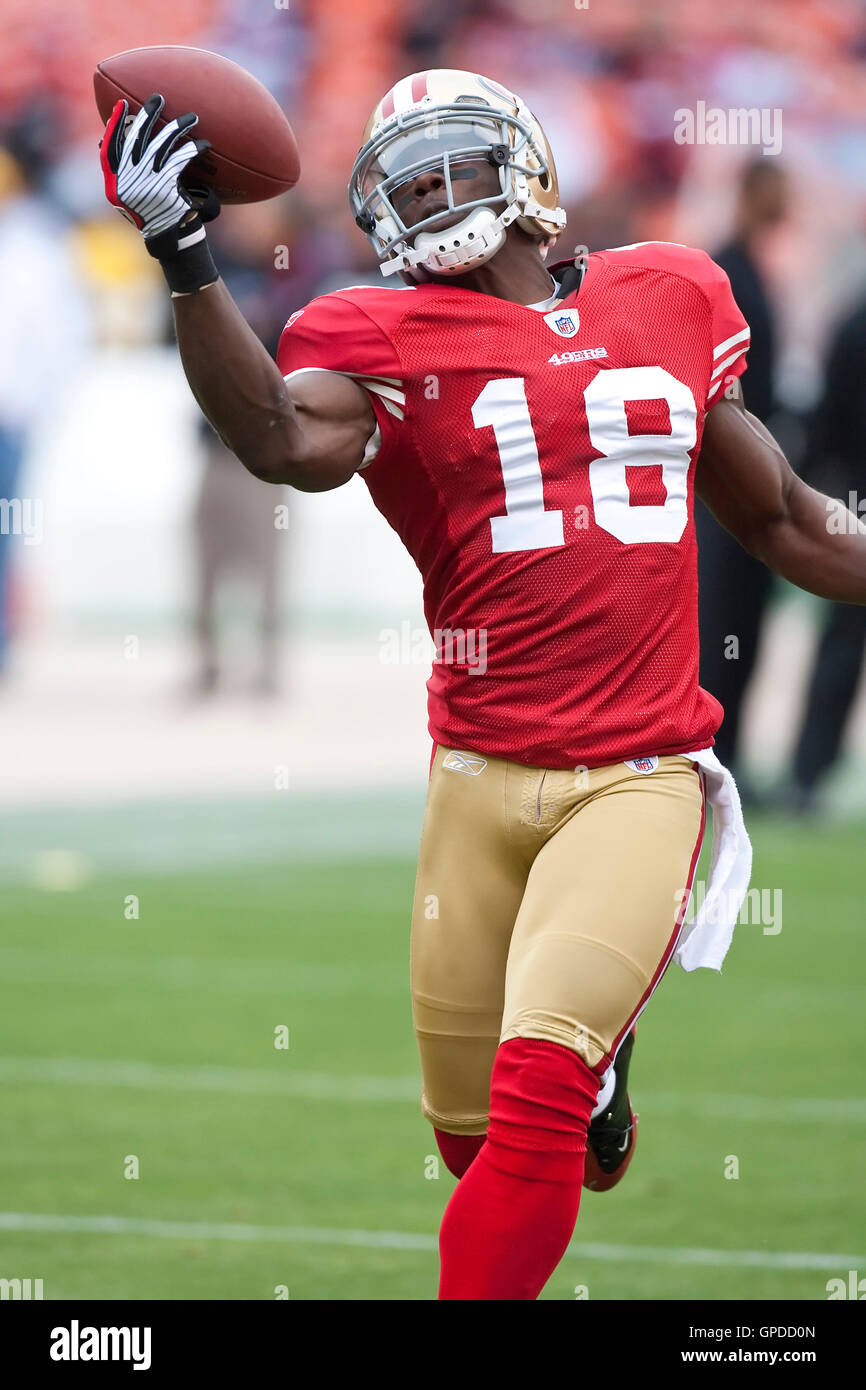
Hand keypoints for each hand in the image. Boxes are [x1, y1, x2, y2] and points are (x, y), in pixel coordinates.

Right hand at [100, 93, 211, 239]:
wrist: (166, 238)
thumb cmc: (150, 212)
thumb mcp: (128, 194)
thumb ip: (120, 171)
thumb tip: (104, 140)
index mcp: (114, 182)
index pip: (109, 149)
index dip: (113, 126)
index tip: (121, 105)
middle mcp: (127, 181)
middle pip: (136, 140)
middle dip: (148, 116)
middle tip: (159, 98)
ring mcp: (145, 184)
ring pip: (159, 147)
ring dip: (176, 129)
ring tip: (191, 117)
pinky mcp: (164, 189)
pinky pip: (178, 162)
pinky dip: (191, 151)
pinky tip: (202, 144)